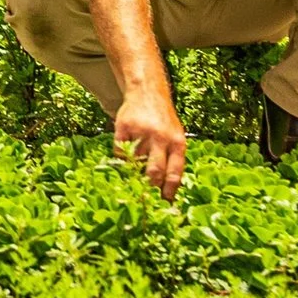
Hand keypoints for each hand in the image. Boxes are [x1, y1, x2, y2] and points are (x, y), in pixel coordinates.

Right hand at [112, 83, 186, 202]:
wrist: (147, 91)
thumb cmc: (164, 121)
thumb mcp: (176, 137)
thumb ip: (173, 161)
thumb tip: (168, 195)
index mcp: (177, 143)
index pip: (174, 174)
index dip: (168, 193)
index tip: (163, 206)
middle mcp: (161, 137)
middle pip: (153, 173)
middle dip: (149, 189)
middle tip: (145, 199)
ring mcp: (141, 131)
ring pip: (134, 164)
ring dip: (133, 173)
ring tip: (133, 177)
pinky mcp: (124, 126)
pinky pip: (120, 153)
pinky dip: (121, 160)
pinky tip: (125, 158)